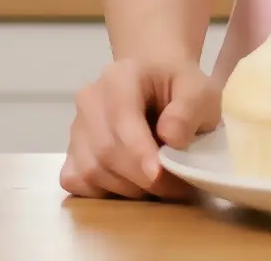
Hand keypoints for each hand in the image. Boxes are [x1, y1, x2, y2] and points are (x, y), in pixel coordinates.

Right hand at [61, 58, 220, 199]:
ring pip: (91, 171)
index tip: (158, 175)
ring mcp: (76, 127)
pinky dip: (103, 192)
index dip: (138, 152)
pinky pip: (77, 180)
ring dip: (127, 188)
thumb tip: (171, 137)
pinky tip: (128, 183)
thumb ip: (189, 109)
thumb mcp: (199, 90)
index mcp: (120, 78)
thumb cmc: (177, 88)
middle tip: (176, 189)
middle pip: (105, 150)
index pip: (121, 118)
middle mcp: (90, 100)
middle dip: (141, 178)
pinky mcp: (71, 151)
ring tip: (157, 183)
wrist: (154, 79)